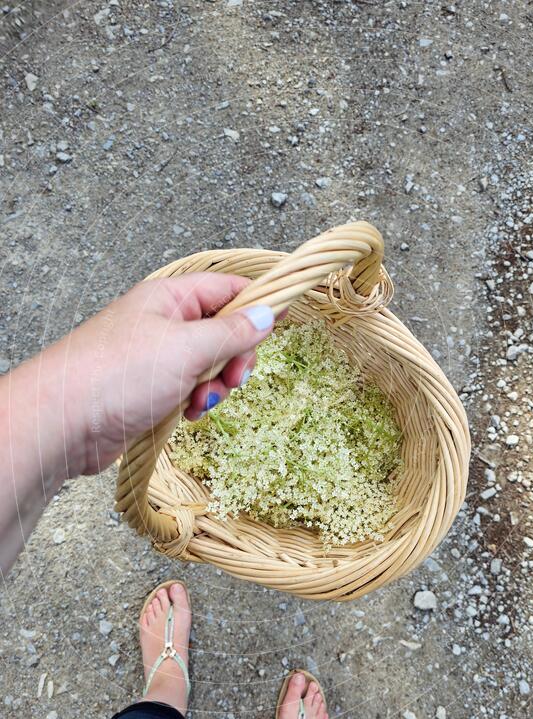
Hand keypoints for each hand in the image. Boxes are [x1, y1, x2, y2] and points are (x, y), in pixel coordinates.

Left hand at [60, 273, 273, 474]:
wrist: (63, 422)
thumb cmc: (115, 376)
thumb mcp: (187, 349)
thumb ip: (232, 333)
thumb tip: (267, 314)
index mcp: (170, 298)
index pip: (228, 289)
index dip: (256, 306)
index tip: (276, 327)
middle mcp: (164, 322)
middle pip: (223, 331)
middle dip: (235, 358)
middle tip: (233, 378)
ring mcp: (157, 356)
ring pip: (209, 364)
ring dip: (216, 385)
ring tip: (201, 400)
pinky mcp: (150, 387)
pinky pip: (190, 388)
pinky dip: (196, 401)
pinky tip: (188, 412)